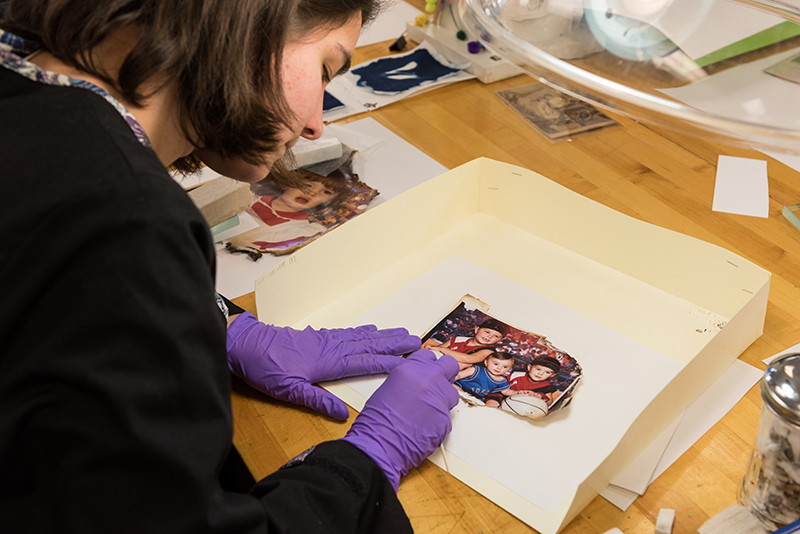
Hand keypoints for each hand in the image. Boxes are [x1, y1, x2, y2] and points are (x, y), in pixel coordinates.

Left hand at [227, 312, 419, 419]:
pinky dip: (363, 331)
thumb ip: (317, 401)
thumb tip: (343, 415)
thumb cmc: (266, 369)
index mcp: (328, 362)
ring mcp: (326, 339)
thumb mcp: (288, 391)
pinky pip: (348, 332)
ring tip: (402, 332)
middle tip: (416, 340)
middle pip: (368, 345)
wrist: (247, 344)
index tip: (409, 363)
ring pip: (360, 337)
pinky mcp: (318, 336)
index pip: (365, 363)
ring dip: (383, 335)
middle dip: (393, 344)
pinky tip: (370, 330)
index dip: (388, 363)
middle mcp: (331, 347)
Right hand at [342, 350, 458, 490]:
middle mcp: (429, 380)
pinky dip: (438, 420)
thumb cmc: (377, 421)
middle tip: (436, 384)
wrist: (379, 446)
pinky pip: (447, 415)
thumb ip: (409, 379)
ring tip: (426, 410)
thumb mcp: (389, 388)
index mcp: (412, 369)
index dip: (429, 364)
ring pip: (452, 393)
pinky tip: (424, 426)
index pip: (430, 355)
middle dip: (445, 373)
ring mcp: (440, 400)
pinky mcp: (446, 420)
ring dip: (442, 399)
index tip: (429, 369)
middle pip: (450, 366)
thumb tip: (418, 381)